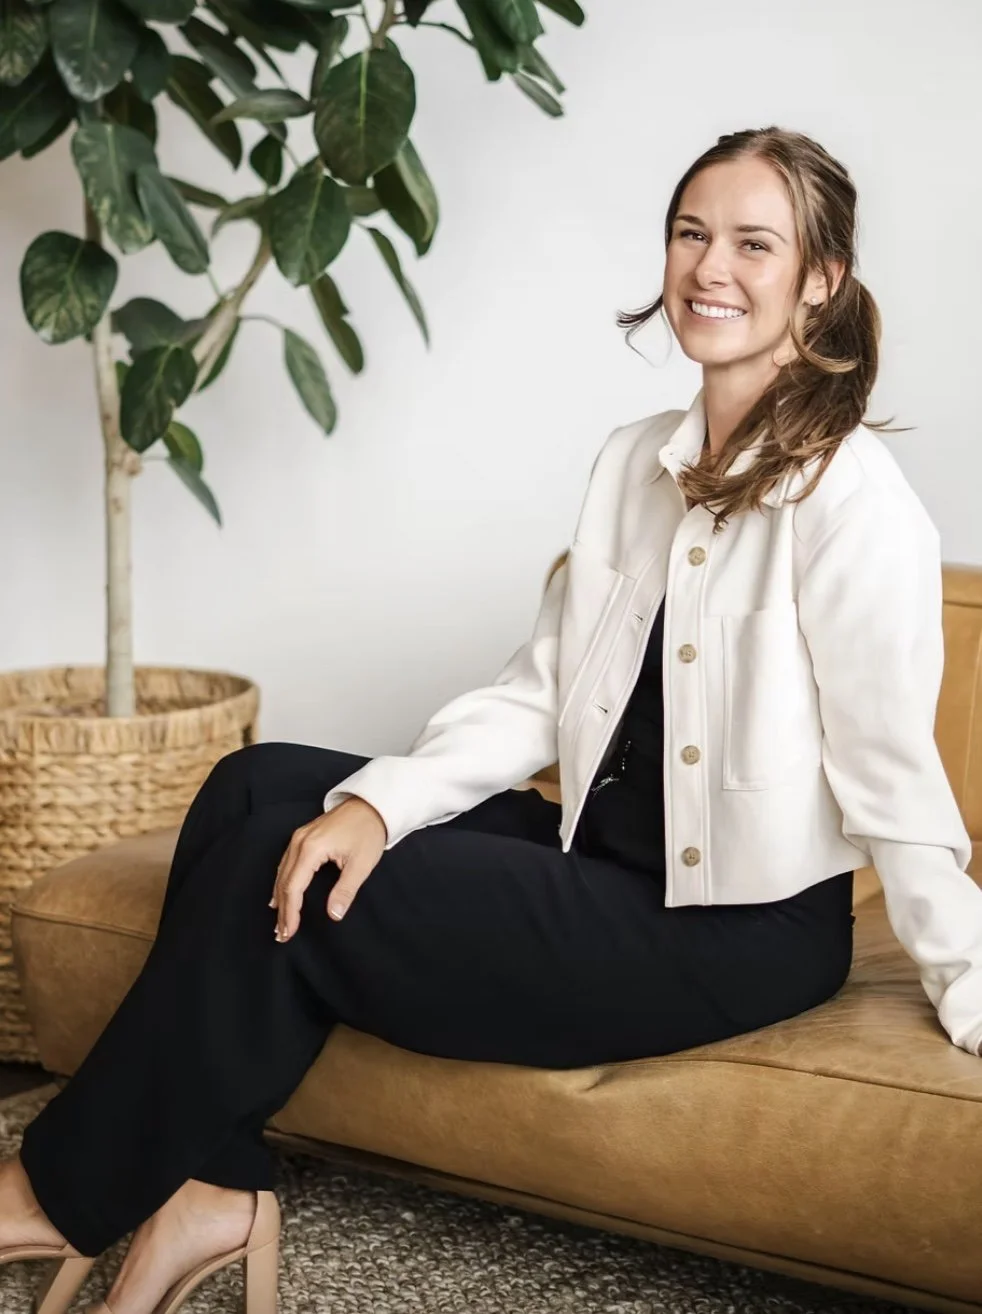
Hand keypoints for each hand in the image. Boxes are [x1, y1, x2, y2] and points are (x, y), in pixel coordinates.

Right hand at [268, 796, 387, 940]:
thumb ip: (346, 890)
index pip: (294, 887)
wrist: (371, 804)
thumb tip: (334, 915)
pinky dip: (282, 882)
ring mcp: (299, 837)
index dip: (290, 912)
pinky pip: (286, 863)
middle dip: (283, 910)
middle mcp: (299, 842)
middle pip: (284, 882)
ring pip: (282, 872)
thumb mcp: (361, 864)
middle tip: (281, 934)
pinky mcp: (302, 836)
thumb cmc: (368, 832)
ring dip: (280, 898)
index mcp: (311, 849)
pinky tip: (280, 894)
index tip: (289, 933)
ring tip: (279, 921)